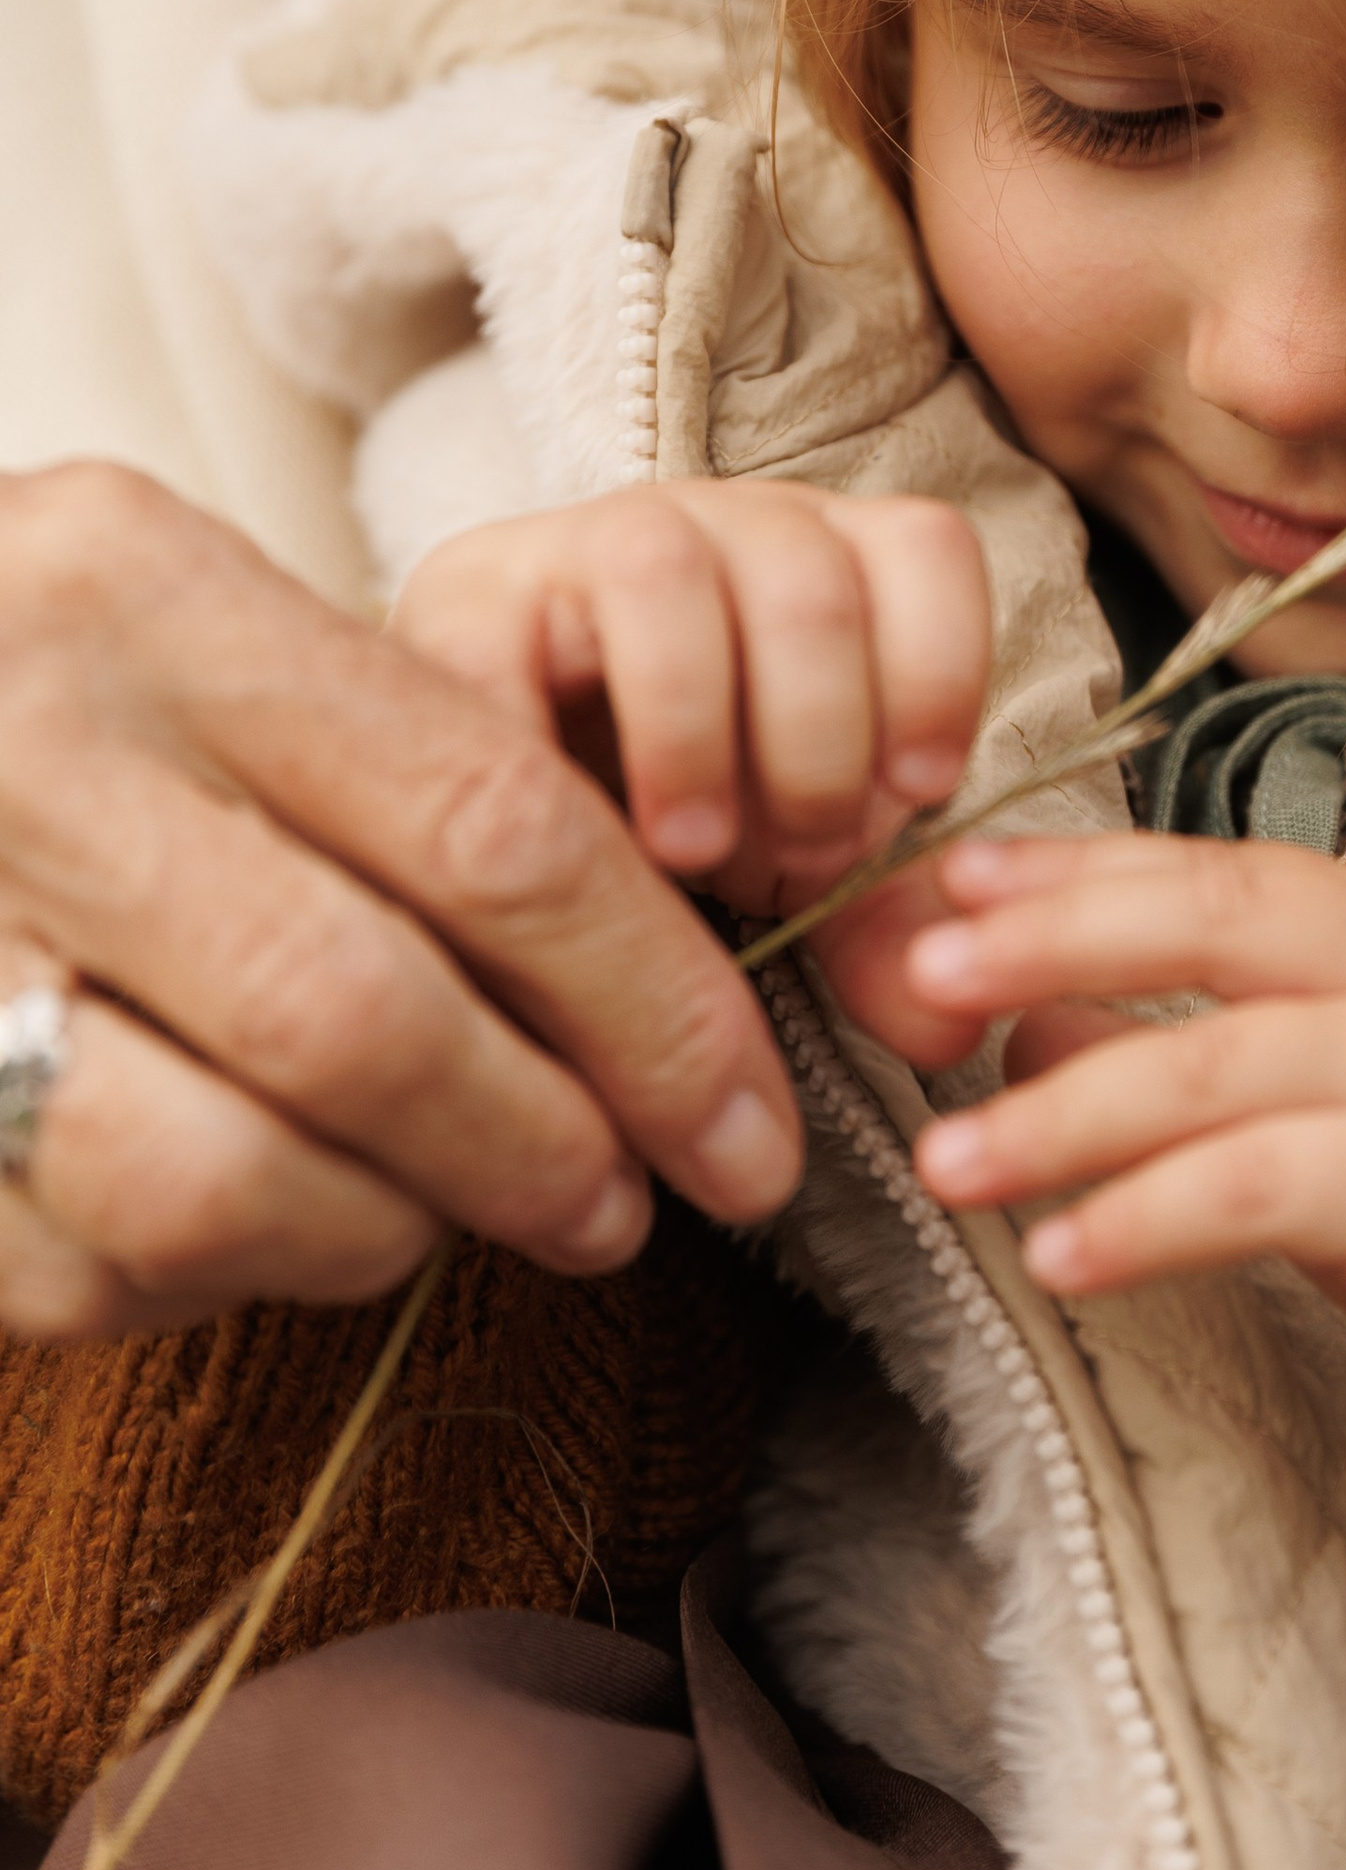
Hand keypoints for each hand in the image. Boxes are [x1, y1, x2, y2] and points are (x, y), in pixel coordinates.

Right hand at [0, 464, 807, 1340]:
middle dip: (545, 1142)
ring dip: (388, 1230)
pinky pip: (96, 1268)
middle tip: (631, 1201)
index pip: (487, 819)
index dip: (654, 997)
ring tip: (446, 1212)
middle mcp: (19, 749)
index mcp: (143, 591)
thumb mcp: (215, 643)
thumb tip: (669, 997)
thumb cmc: (65, 693)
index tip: (750, 1112)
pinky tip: (266, 1216)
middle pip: (366, 1016)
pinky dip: (222, 1277)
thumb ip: (415, 773)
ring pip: (223, 1177)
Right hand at [395, 479, 990, 926]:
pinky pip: (509, 632)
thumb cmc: (688, 833)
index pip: (924, 545)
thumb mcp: (801, 881)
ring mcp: (580, 543)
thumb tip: (953, 1028)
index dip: (940, 668)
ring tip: (687, 854)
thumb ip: (883, 936)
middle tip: (795, 864)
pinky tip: (574, 838)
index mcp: (829, 563)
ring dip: (691, 729)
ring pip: (665, 566)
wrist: (498, 828)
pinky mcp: (460, 595)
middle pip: (807, 575)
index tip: (919, 795)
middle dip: (819, 739)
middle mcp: (714, 527)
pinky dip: (549, 742)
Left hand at [902, 828, 1345, 1603]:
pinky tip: (1065, 1255)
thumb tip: (1023, 1023)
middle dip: (1050, 935)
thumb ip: (1210, 1058)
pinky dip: (1150, 1217)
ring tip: (944, 1160)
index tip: (948, 873)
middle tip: (915, 970)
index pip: (1219, 867)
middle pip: (1216, 918)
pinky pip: (1269, 1192)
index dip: (1079, 866)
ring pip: (1221, 1066)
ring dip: (1065, 1110)